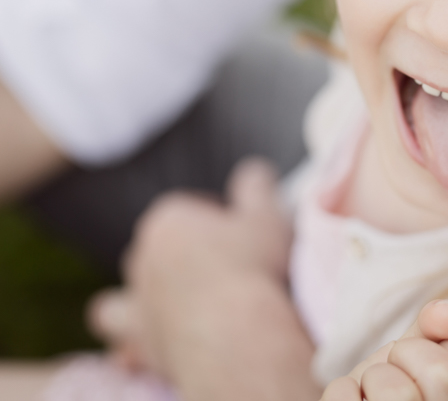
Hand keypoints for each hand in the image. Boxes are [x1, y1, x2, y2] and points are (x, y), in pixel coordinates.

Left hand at [89, 158, 320, 400]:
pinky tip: (155, 340)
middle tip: (220, 271)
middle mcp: (141, 256)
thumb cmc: (253, 266)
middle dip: (180, 257)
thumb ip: (257, 188)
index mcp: (168, 218)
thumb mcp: (266, 216)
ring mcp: (135, 300)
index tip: (242, 236)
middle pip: (155, 249)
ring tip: (168, 308)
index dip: (218, 221)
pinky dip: (132, 340)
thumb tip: (253, 170)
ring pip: (119, 297)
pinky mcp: (137, 340)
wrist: (236, 332)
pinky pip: (122, 338)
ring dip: (135, 300)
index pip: (189, 210)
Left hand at [321, 301, 447, 400]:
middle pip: (445, 375)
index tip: (434, 361)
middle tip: (398, 368)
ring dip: (376, 375)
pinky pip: (346, 397)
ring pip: (398, 393)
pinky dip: (343, 390)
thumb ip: (436, 328)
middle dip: (410, 353)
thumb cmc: (398, 384)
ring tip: (376, 393)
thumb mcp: (422, 353)